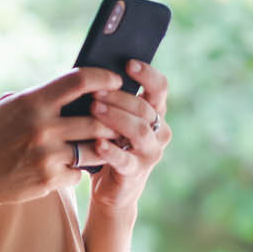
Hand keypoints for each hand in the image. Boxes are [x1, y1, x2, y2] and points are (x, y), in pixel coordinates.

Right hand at [0, 67, 133, 207]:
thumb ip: (35, 97)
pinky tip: (72, 166)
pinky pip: (79, 173)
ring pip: (95, 149)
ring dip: (103, 146)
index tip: (115, 80)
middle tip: (117, 119)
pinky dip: (78, 170)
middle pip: (98, 119)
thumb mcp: (4, 107)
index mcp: (33, 102)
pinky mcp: (48, 181)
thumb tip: (67, 87)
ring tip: (104, 143)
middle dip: (112, 119)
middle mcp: (43, 128)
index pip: (80, 80)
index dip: (104, 77)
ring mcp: (47, 156)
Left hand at [74, 59, 171, 215]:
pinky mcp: (136, 172)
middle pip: (144, 108)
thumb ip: (111, 100)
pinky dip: (111, 150)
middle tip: (96, 92)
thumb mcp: (113, 120)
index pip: (159, 88)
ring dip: (116, 118)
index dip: (147, 74)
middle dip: (119, 97)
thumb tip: (93, 73)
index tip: (128, 63)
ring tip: (94, 110)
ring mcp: (150, 153)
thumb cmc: (108, 145)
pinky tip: (97, 143)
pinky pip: (125, 159)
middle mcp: (158, 131)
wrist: (111, 188)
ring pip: (139, 130)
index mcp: (155, 113)